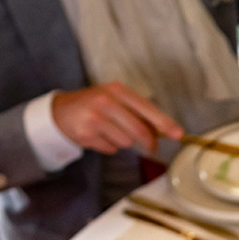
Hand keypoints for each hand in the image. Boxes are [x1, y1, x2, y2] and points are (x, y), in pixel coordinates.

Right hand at [51, 83, 182, 154]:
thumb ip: (138, 112)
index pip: (146, 108)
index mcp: (117, 90)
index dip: (164, 123)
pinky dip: (110, 146)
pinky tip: (99, 136)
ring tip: (110, 131)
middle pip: (139, 130)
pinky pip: (112, 149)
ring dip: (124, 142)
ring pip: (126, 142)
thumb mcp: (115, 99)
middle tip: (152, 147)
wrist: (60, 111)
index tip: (178, 134)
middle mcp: (105, 102)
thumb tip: (166, 130)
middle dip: (148, 142)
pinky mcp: (87, 134)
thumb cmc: (95, 105)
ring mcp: (94, 118)